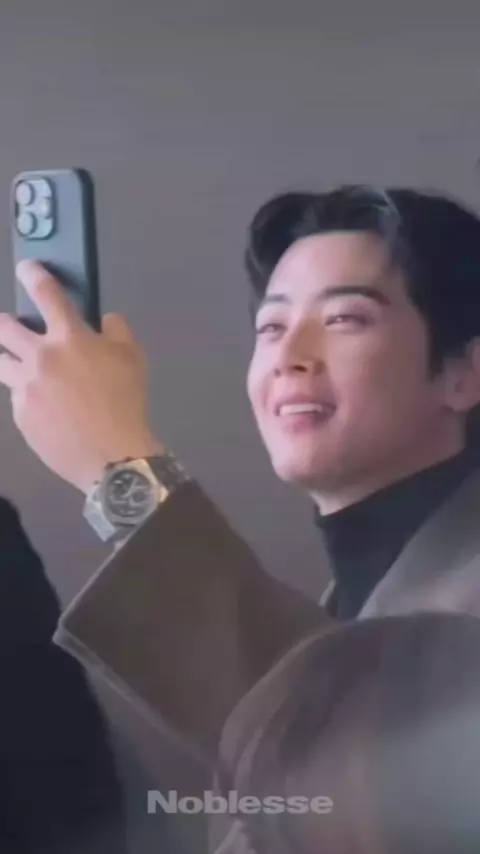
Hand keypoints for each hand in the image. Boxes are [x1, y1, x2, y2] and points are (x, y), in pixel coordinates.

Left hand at [0, 261, 163, 492]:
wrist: (112, 457)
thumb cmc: (126, 403)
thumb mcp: (134, 358)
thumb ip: (117, 330)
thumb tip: (104, 320)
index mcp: (69, 338)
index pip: (47, 295)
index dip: (34, 275)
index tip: (27, 268)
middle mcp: (39, 358)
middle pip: (4, 328)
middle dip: (5, 322)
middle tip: (11, 325)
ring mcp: (25, 388)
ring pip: (2, 363)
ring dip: (11, 360)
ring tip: (24, 368)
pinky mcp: (21, 416)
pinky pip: (17, 397)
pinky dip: (28, 396)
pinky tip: (48, 409)